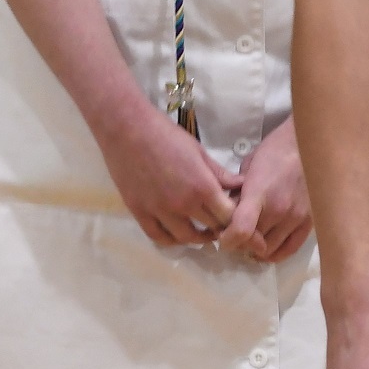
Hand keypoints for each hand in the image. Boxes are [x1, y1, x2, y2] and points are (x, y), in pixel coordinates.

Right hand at [96, 95, 239, 248]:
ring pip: (185, 238)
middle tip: (219, 222)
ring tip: (201, 231)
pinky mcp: (139, 212)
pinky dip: (170, 240)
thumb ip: (219, 173)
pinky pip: (158, 237)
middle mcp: (183, 204)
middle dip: (219, 226)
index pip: (228, 216)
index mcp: (202, 186)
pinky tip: (176, 234)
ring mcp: (160, 211)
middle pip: (210, 228)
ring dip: (197, 238)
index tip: (233, 214)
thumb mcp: (198, 151)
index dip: (234, 217)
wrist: (127, 128)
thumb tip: (241, 185)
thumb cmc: (166, 134)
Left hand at [217, 117, 311, 262]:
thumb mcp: (249, 166)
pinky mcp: (309, 222)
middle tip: (236, 236)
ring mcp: (296, 218)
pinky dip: (276, 253)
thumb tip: (229, 212)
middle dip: (240, 242)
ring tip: (251, 241)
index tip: (223, 237)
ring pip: (270, 250)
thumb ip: (239, 192)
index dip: (228, 239)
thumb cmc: (276, 151)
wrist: (310, 145)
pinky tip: (267, 249)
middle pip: (253, 243)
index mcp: (259, 192)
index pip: (241, 229)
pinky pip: (290, 249)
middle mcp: (279, 210)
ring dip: (257, 249)